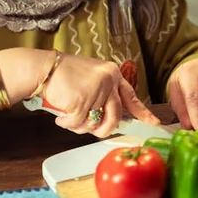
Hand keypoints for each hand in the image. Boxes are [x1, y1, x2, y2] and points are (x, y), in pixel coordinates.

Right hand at [42, 53, 160, 137]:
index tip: (153, 122)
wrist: (43, 68)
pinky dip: (68, 125)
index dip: (143, 112)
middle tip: (91, 129)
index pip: (131, 96)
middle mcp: (108, 81)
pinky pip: (78, 125)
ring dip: (80, 127)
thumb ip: (104, 93)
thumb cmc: (63, 74)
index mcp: (112, 74)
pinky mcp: (82, 101)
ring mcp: (96, 91)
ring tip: (69, 118)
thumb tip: (111, 118)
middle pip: (114, 117)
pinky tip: (61, 117)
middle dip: (103, 130)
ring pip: (95, 124)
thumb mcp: (91, 77)